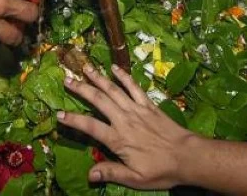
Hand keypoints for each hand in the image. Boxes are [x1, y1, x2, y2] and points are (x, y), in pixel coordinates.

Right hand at [59, 64, 195, 189]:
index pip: (91, 127)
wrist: (188, 156)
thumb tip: (89, 175)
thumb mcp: (135, 178)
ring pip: (114, 90)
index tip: (58, 114)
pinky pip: (134, 87)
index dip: (73, 121)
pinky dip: (124, 76)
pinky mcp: (149, 105)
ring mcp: (137, 109)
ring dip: (98, 78)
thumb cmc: (161, 170)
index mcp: (119, 139)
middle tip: (67, 79)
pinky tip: (114, 68)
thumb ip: (112, 173)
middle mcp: (125, 120)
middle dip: (82, 89)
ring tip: (85, 67)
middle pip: (99, 101)